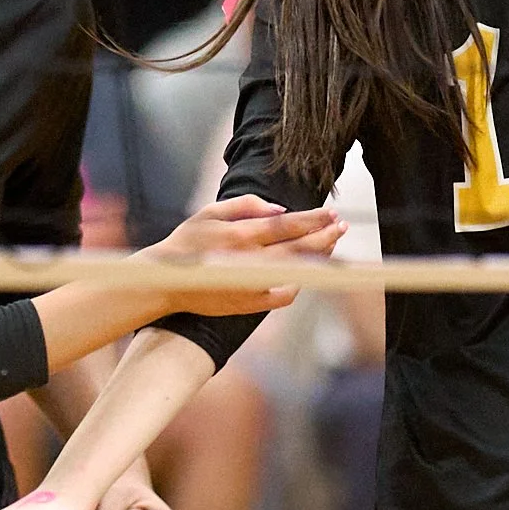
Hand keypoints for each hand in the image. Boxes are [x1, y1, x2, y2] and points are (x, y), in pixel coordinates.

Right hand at [145, 195, 347, 315]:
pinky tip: (305, 272)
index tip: (331, 212)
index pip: (287, 225)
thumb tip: (281, 209)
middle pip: (298, 248)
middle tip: (342, 226)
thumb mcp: (209, 212)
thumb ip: (245, 205)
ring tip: (330, 244)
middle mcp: (249, 260)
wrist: (166, 282)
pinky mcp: (250, 304)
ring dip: (317, 257)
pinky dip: (297, 283)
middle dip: (325, 236)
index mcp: (240, 235)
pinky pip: (284, 296)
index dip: (313, 219)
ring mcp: (251, 285)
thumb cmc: (187, 242)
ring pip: (296, 271)